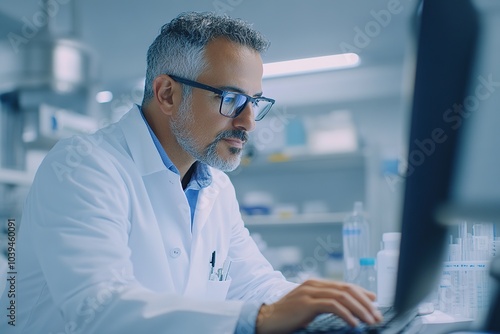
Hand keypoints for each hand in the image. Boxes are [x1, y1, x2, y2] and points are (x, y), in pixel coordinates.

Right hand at [255, 279, 382, 333]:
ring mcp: (310, 292)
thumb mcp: (309, 307)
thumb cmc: (287, 316)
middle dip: (366, 303)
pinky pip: (332, 306)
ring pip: (343, 297)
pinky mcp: (307, 303)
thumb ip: (325, 304)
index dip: (362, 293)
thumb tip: (347, 310)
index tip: (375, 303)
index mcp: (316, 284)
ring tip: (370, 321)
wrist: (266, 319)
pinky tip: (354, 323)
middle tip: (377, 315)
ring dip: (360, 310)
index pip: (345, 285)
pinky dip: (346, 314)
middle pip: (347, 289)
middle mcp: (314, 284)